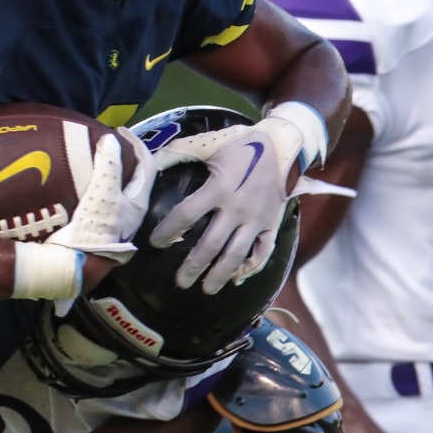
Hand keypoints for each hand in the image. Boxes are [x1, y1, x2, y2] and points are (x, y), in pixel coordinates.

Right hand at [46, 128, 155, 264]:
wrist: (75, 262)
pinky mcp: (98, 223)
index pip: (148, 165)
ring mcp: (114, 218)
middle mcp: (131, 210)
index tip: (120, 130)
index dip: (137, 144)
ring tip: (93, 155)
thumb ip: (109, 165)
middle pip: (134, 176)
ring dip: (109, 169)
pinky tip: (81, 177)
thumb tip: (111, 139)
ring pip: (117, 186)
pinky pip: (100, 194)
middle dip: (124, 156)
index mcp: (139, 201)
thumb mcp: (103, 193)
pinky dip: (95, 181)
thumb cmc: (95, 228)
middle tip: (107, 141)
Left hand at [149, 114, 304, 293]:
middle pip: (210, 245)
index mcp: (218, 188)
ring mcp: (256, 219)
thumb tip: (151, 162)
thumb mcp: (208, 143)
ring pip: (236, 254)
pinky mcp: (271, 223)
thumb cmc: (241, 144)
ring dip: (220, 274)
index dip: (169, 230)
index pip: (186, 215)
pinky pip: (263, 250)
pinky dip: (252, 267)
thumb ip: (178, 152)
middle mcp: (236, 209)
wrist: (282, 145)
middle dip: (193, 266)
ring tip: (207, 289)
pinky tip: (238, 279)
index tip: (156, 243)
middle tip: (180, 282)